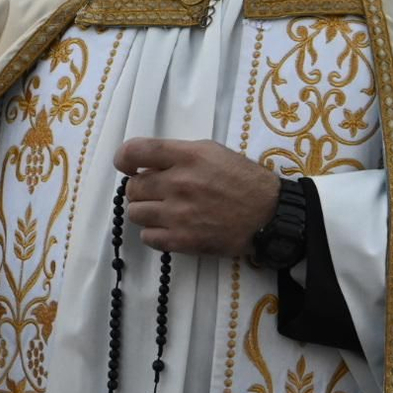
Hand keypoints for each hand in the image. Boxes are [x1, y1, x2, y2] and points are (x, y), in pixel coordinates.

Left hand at [116, 138, 279, 258]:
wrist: (268, 215)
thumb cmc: (243, 179)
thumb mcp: (212, 151)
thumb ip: (178, 154)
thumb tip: (147, 163)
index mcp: (187, 156)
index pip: (135, 152)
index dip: (124, 159)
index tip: (127, 166)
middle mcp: (178, 183)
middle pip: (133, 187)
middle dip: (141, 188)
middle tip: (156, 191)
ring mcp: (179, 214)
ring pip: (135, 213)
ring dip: (145, 210)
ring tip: (163, 210)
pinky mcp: (183, 241)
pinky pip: (147, 237)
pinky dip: (154, 232)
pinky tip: (168, 227)